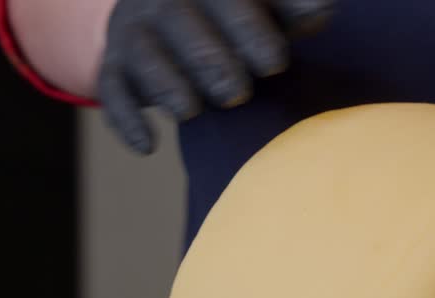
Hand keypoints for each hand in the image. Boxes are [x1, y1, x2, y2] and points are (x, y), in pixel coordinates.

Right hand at [99, 0, 335, 153]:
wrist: (166, 16)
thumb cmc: (234, 18)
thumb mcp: (264, 9)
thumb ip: (292, 11)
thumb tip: (322, 11)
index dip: (249, 27)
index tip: (276, 64)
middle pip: (178, 19)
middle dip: (208, 58)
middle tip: (236, 94)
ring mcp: (134, 31)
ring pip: (143, 54)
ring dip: (166, 85)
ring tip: (191, 112)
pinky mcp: (114, 66)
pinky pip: (111, 89)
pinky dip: (125, 120)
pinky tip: (149, 146)